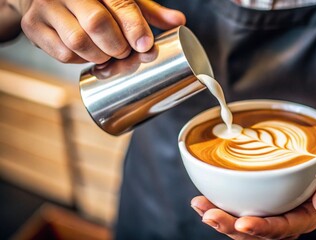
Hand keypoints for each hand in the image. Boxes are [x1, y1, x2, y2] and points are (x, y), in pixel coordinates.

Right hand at [15, 0, 184, 62]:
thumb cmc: (93, 0)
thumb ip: (148, 12)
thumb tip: (178, 21)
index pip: (119, 3)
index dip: (135, 27)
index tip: (146, 47)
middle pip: (97, 24)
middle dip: (117, 46)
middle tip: (124, 53)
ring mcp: (47, 7)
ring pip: (79, 42)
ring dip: (100, 56)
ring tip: (108, 54)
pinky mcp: (34, 27)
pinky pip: (63, 54)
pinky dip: (81, 60)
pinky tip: (88, 54)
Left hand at [191, 137, 315, 238]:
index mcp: (310, 215)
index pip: (285, 227)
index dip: (263, 228)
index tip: (243, 223)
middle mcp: (290, 218)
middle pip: (259, 232)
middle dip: (231, 227)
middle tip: (208, 214)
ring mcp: (276, 212)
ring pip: (246, 225)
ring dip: (221, 218)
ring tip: (199, 206)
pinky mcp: (266, 204)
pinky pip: (243, 211)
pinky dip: (223, 206)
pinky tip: (205, 200)